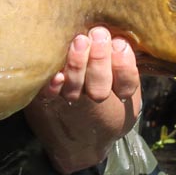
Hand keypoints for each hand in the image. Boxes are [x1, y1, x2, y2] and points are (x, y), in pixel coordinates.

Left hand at [25, 26, 141, 174]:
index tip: (119, 44)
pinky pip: (50, 95)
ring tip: (79, 41)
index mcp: (119, 94)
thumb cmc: (106, 100)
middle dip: (99, 58)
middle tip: (98, 34)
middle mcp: (96, 98)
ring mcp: (71, 100)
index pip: (126, 82)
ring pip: (75, 86)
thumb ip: (125, 66)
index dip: (124, 65)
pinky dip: (53, 86)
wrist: (79, 139)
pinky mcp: (49, 100)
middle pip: (100, 84)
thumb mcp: (125, 89)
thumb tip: (122, 37)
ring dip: (77, 64)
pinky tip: (56, 75)